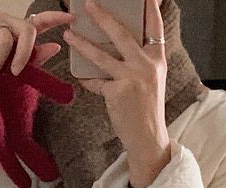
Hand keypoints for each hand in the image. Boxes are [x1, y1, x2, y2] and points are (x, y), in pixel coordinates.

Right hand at [0, 9, 72, 80]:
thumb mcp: (9, 71)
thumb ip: (32, 60)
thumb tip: (56, 47)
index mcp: (16, 33)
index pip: (39, 21)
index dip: (55, 17)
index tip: (71, 17)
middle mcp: (6, 22)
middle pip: (27, 30)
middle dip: (24, 54)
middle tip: (16, 72)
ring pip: (6, 39)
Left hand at [63, 0, 169, 187]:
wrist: (147, 137)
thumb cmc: (146, 110)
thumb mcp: (150, 81)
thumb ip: (138, 62)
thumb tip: (116, 47)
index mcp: (157, 59)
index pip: (154, 27)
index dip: (150, 8)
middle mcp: (146, 65)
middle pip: (122, 33)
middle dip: (103, 16)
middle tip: (89, 4)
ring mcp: (131, 78)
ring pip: (102, 55)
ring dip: (82, 43)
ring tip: (69, 34)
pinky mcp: (117, 92)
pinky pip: (95, 82)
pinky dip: (87, 79)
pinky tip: (79, 76)